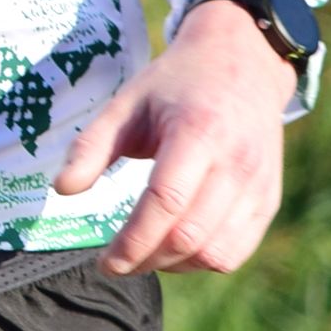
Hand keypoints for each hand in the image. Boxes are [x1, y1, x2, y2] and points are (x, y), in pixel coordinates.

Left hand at [54, 0, 295, 275]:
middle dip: (147, 258)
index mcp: (197, 132)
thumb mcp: (125, 103)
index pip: (166, 201)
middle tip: (116, 261)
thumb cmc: (173, 86)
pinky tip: (174, 251)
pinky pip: (237, 250)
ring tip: (142, 256)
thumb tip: (62, 190)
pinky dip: (202, 261)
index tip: (104, 261)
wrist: (240, 65)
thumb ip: (91, 146)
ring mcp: (258, 184)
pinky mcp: (267, 200)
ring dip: (174, 265)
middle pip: (190, 235)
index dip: (133, 240)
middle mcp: (236, 163)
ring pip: (217, 252)